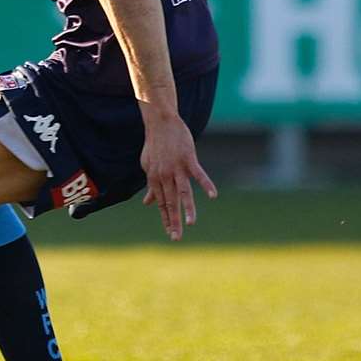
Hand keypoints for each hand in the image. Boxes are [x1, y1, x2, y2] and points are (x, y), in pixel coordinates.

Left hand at [140, 110, 215, 240]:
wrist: (160, 123)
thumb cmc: (155, 146)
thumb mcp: (148, 167)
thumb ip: (151, 187)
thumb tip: (148, 203)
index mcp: (155, 180)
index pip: (162, 204)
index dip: (166, 219)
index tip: (170, 234)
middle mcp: (164, 176)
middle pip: (170, 202)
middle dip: (173, 221)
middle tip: (176, 237)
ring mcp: (176, 168)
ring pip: (183, 192)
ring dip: (187, 208)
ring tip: (190, 223)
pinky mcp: (188, 159)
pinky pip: (198, 174)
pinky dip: (206, 184)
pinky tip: (213, 196)